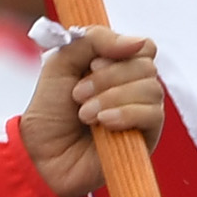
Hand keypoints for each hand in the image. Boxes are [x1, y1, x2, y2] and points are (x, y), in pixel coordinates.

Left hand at [18, 26, 164, 196]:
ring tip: (85, 114)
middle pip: (146, 65)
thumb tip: (137, 42)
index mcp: (116, 66)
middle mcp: (134, 87)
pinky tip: (104, 123)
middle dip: (108, 77)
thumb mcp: (60, 64)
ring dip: (112, 98)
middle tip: (78, 94)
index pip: (142, 46)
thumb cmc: (50, 113)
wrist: (42, 156)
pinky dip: (126, 114)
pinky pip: (153, 114)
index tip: (92, 63)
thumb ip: (92, 40)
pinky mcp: (147, 137)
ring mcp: (142, 112)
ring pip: (151, 89)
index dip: (120, 48)